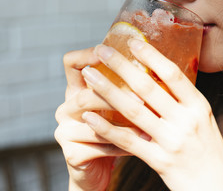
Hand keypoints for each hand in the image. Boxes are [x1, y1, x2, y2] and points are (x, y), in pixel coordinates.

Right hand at [54, 48, 141, 190]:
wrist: (97, 171)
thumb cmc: (114, 132)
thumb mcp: (116, 106)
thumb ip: (125, 88)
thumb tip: (158, 68)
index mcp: (75, 90)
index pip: (71, 63)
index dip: (86, 55)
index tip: (106, 51)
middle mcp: (65, 108)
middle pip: (83, 95)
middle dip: (112, 95)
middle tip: (141, 99)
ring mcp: (64, 131)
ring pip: (92, 122)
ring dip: (122, 124)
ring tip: (148, 124)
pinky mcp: (71, 153)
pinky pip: (100, 146)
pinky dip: (123, 145)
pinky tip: (142, 144)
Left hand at [80, 40, 222, 190]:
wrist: (218, 187)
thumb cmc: (208, 150)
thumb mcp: (202, 120)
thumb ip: (181, 100)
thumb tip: (155, 74)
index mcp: (198, 106)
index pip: (173, 74)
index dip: (151, 55)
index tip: (132, 41)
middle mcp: (186, 121)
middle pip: (148, 87)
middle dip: (122, 66)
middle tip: (101, 50)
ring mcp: (172, 141)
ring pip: (133, 111)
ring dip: (107, 91)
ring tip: (89, 76)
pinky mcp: (160, 161)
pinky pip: (128, 141)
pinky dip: (106, 128)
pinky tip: (90, 116)